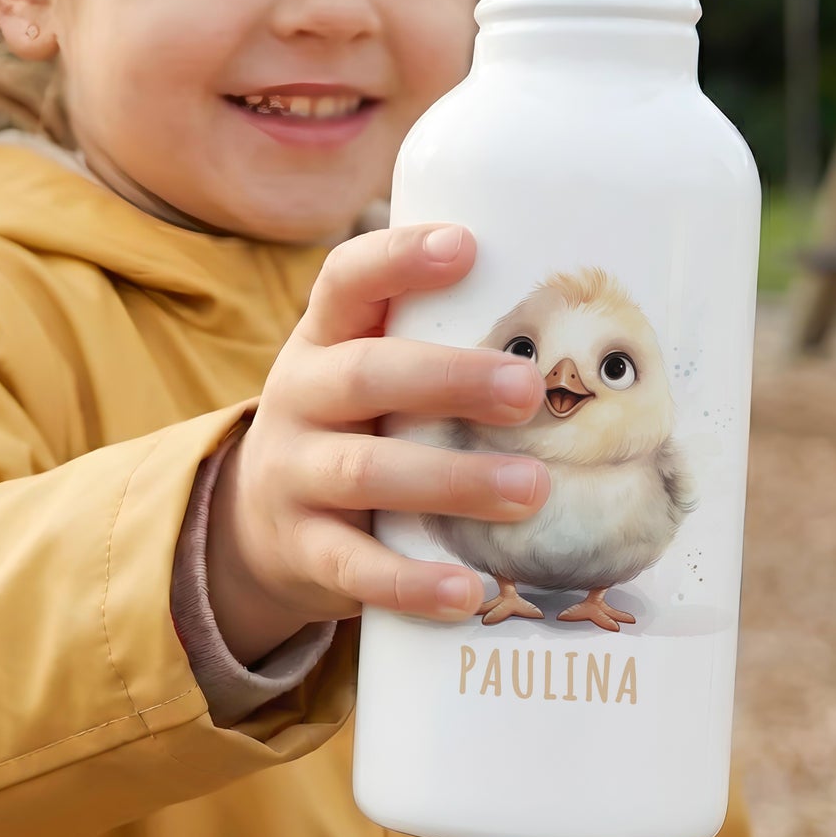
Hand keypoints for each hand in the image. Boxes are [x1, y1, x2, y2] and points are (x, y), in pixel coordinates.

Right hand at [206, 224, 549, 663]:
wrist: (256, 521)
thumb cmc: (353, 425)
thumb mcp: (365, 369)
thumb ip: (433, 341)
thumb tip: (579, 310)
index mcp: (324, 338)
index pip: (347, 280)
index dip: (399, 259)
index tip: (464, 245)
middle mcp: (299, 396)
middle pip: (364, 375)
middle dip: (449, 379)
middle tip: (527, 389)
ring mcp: (293, 475)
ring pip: (366, 472)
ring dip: (452, 480)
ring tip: (532, 489)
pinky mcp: (304, 550)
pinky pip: (354, 567)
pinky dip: (411, 582)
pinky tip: (469, 592)